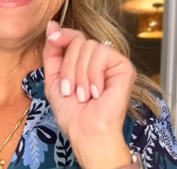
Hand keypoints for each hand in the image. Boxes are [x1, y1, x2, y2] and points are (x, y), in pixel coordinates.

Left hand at [43, 21, 136, 168]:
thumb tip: (52, 26)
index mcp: (84, 63)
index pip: (74, 38)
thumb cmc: (74, 116)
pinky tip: (96, 92)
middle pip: (78, 41)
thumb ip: (52, 54)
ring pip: (88, 47)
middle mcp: (99, 61)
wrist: (88, 134)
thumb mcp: (54, 82)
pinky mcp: (124, 67)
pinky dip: (93, 75)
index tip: (52, 38)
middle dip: (68, 68)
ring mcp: (112, 63)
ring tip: (83, 96)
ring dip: (79, 75)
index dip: (62, 36)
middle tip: (70, 91)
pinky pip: (102, 53)